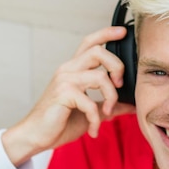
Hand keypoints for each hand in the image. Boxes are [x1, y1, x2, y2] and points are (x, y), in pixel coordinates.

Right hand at [2, 26, 135, 165]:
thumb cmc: (59, 123)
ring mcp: (64, 81)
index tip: (123, 32)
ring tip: (107, 112)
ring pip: (99, 76)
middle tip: (119, 85)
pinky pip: (91, 102)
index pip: (90, 43)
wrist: (35, 137)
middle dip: (117, 66)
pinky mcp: (63, 94)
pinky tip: (93, 129)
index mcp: (73, 69)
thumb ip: (109, 105)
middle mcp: (68, 70)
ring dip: (111, 96)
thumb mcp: (90, 112)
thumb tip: (132, 105)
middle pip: (98, 51)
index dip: (106, 33)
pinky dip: (96, 119)